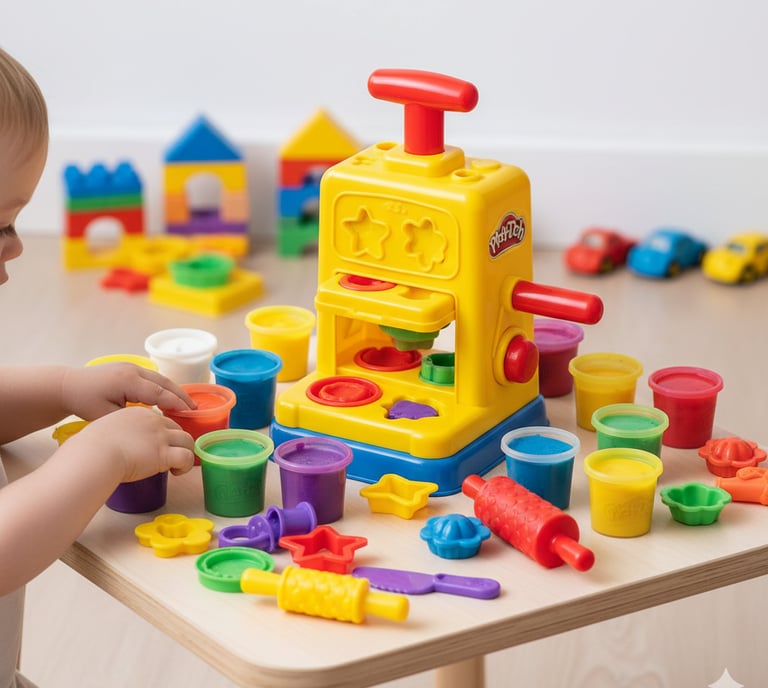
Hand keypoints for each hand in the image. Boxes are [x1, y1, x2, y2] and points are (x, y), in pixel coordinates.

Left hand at [60, 363, 194, 419]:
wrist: (67, 385)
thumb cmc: (84, 402)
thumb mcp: (107, 415)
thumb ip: (131, 417)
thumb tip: (152, 422)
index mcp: (128, 381)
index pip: (159, 393)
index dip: (175, 403)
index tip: (190, 412)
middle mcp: (133, 370)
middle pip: (164, 382)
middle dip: (181, 395)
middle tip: (195, 408)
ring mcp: (131, 366)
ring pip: (159, 378)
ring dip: (174, 390)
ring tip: (187, 403)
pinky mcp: (128, 367)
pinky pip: (152, 377)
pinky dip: (163, 386)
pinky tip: (169, 396)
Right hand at [69, 406, 194, 482]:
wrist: (94, 455)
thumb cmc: (91, 448)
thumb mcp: (105, 430)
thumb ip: (115, 433)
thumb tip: (112, 443)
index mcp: (139, 414)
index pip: (162, 420)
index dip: (164, 434)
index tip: (159, 447)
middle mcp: (154, 421)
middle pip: (178, 428)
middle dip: (177, 443)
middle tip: (169, 457)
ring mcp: (161, 436)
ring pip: (188, 440)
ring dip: (186, 453)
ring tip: (176, 466)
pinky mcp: (164, 453)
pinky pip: (187, 456)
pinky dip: (186, 465)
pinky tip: (176, 472)